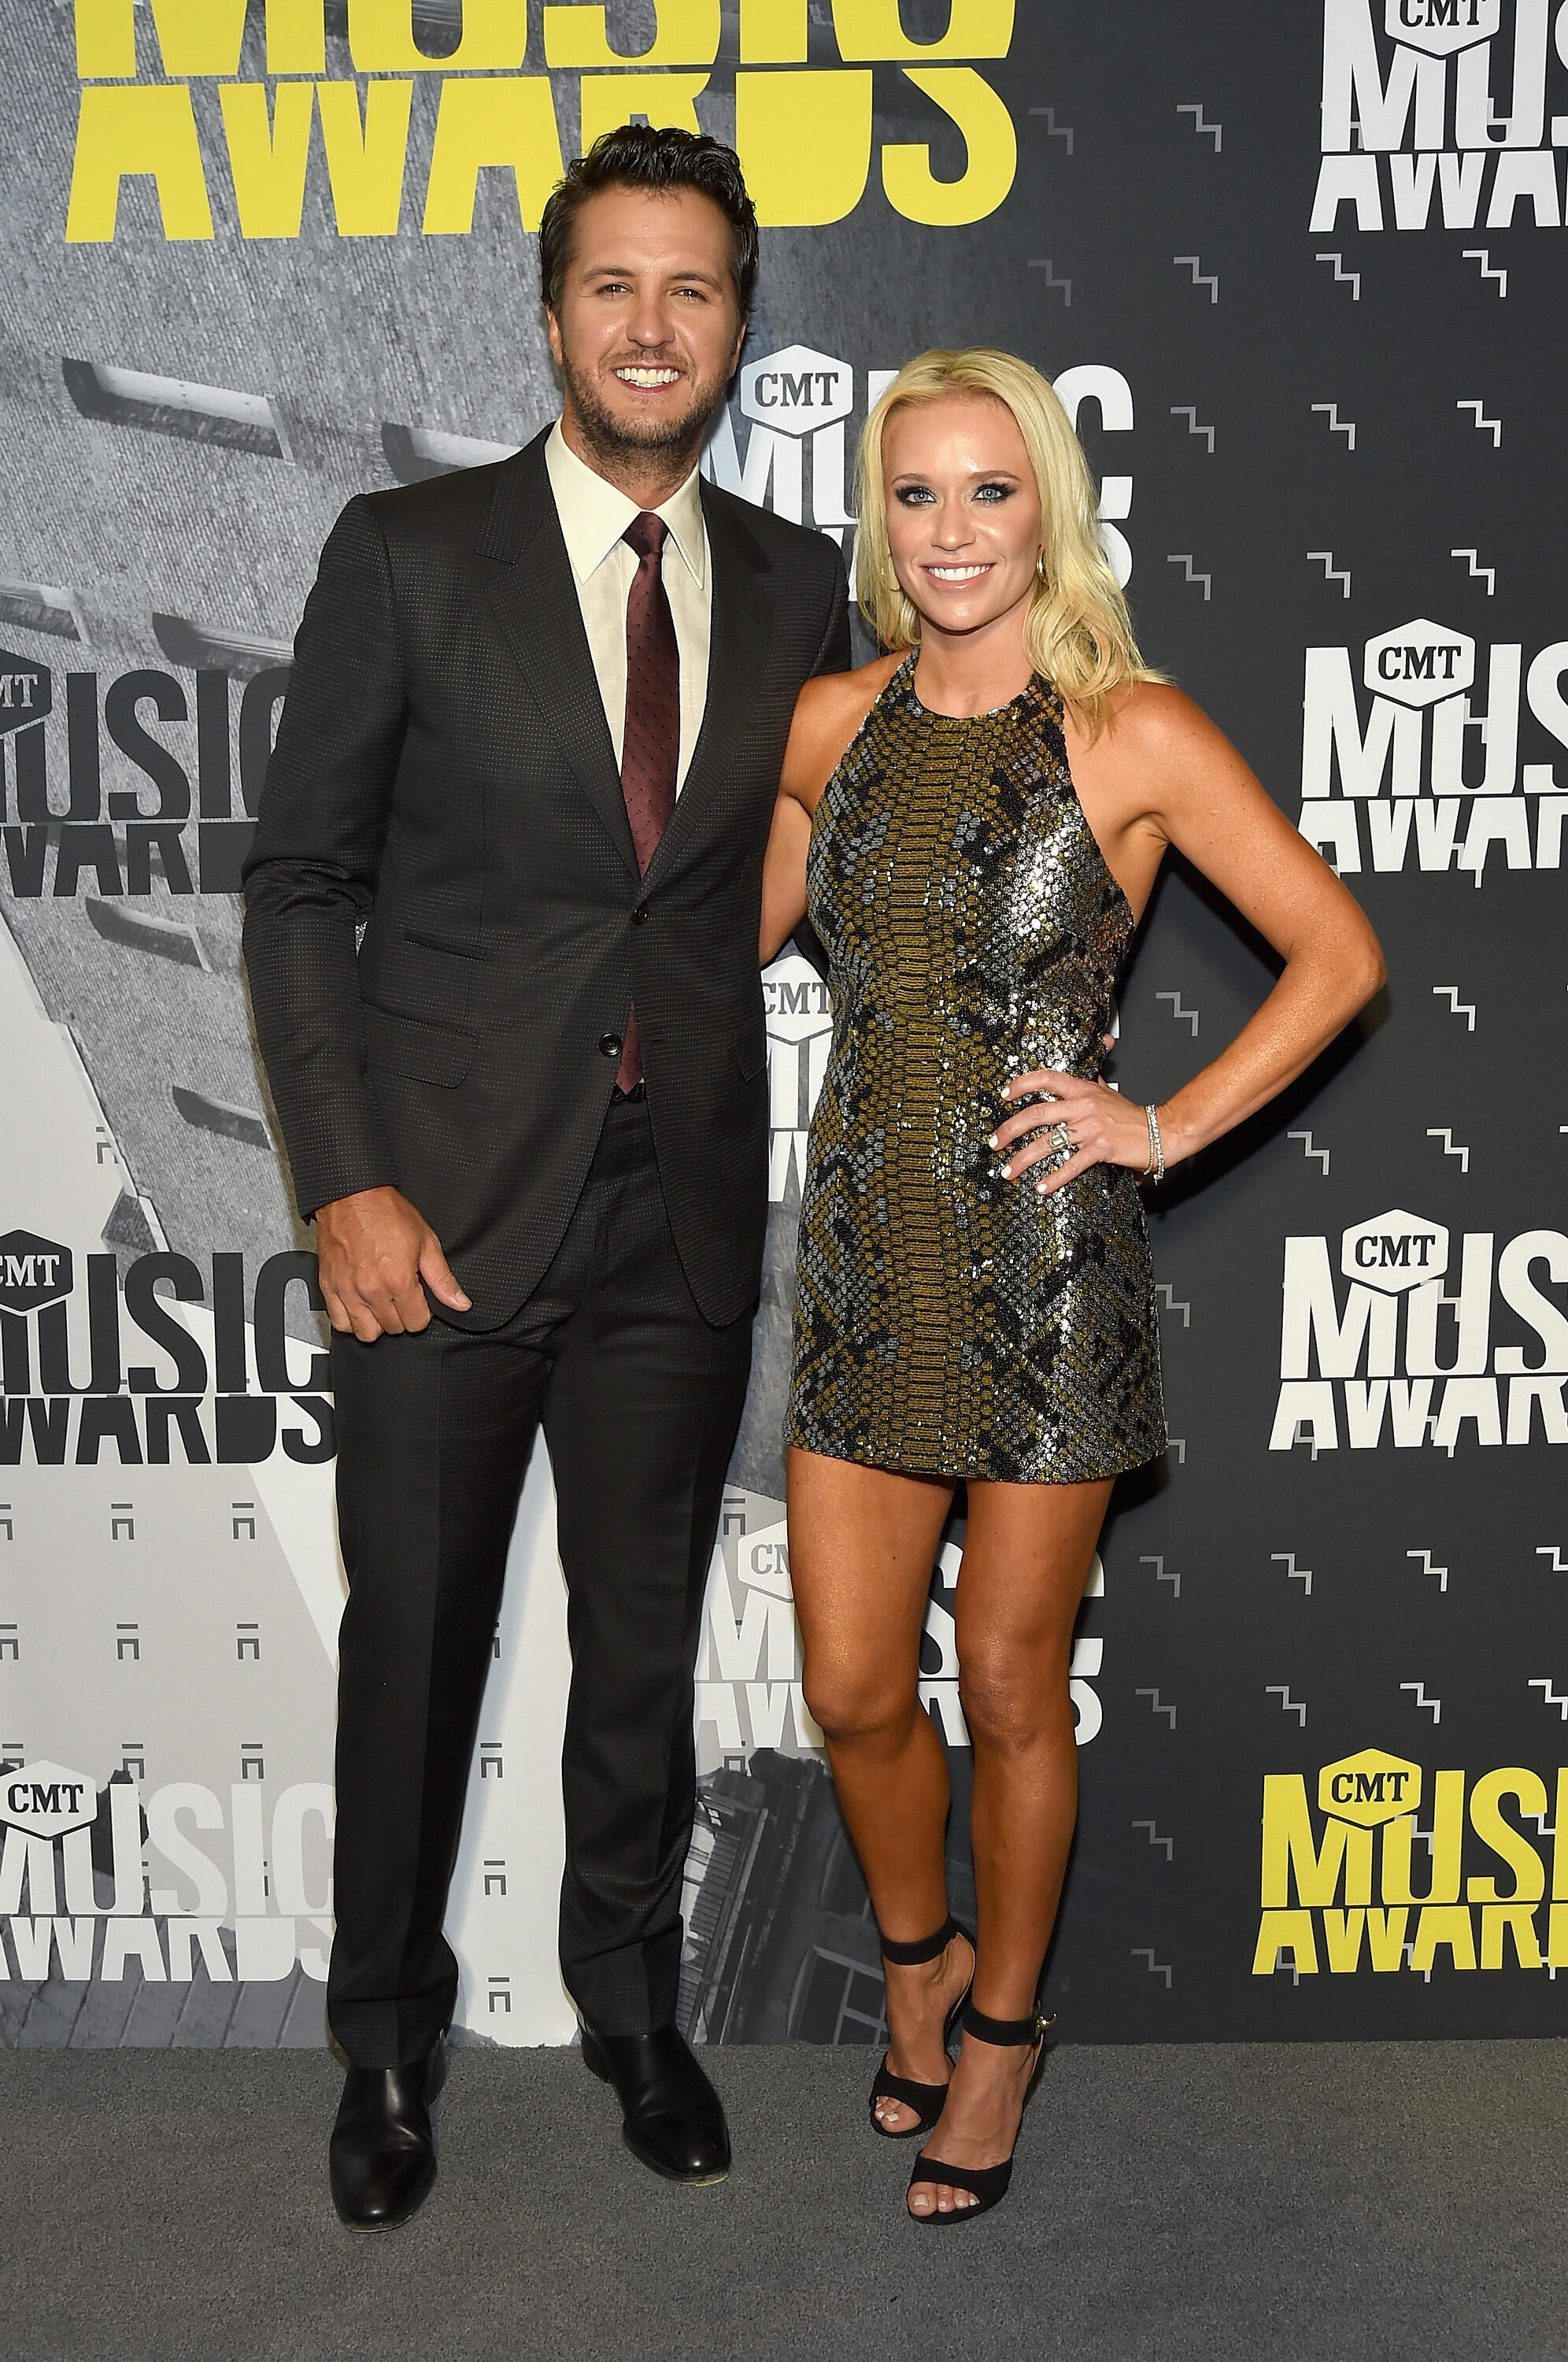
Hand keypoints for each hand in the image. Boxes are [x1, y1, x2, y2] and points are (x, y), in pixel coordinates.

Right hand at [314, 1186, 471, 1340]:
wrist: (352, 1195)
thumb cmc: (386, 1213)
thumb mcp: (426, 1242)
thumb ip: (443, 1278)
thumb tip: (459, 1302)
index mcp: (398, 1280)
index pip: (416, 1323)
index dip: (422, 1313)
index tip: (419, 1300)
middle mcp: (371, 1289)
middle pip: (393, 1329)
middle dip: (401, 1316)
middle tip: (401, 1297)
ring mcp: (347, 1290)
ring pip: (365, 1333)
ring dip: (377, 1323)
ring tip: (381, 1305)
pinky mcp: (328, 1287)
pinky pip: (339, 1323)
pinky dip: (350, 1321)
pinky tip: (360, 1308)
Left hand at [989, 1066, 1161, 1197]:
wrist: (1162, 1131)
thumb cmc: (1133, 1116)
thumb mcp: (1108, 1093)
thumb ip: (1092, 1082)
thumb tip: (1087, 1066)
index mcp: (1083, 1090)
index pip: (1046, 1078)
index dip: (1021, 1084)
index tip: (1003, 1095)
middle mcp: (1083, 1106)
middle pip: (1036, 1114)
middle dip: (1009, 1130)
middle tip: (995, 1143)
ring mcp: (1091, 1127)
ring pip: (1047, 1142)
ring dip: (1023, 1159)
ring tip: (1009, 1170)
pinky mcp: (1101, 1148)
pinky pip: (1071, 1164)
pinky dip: (1054, 1178)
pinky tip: (1042, 1187)